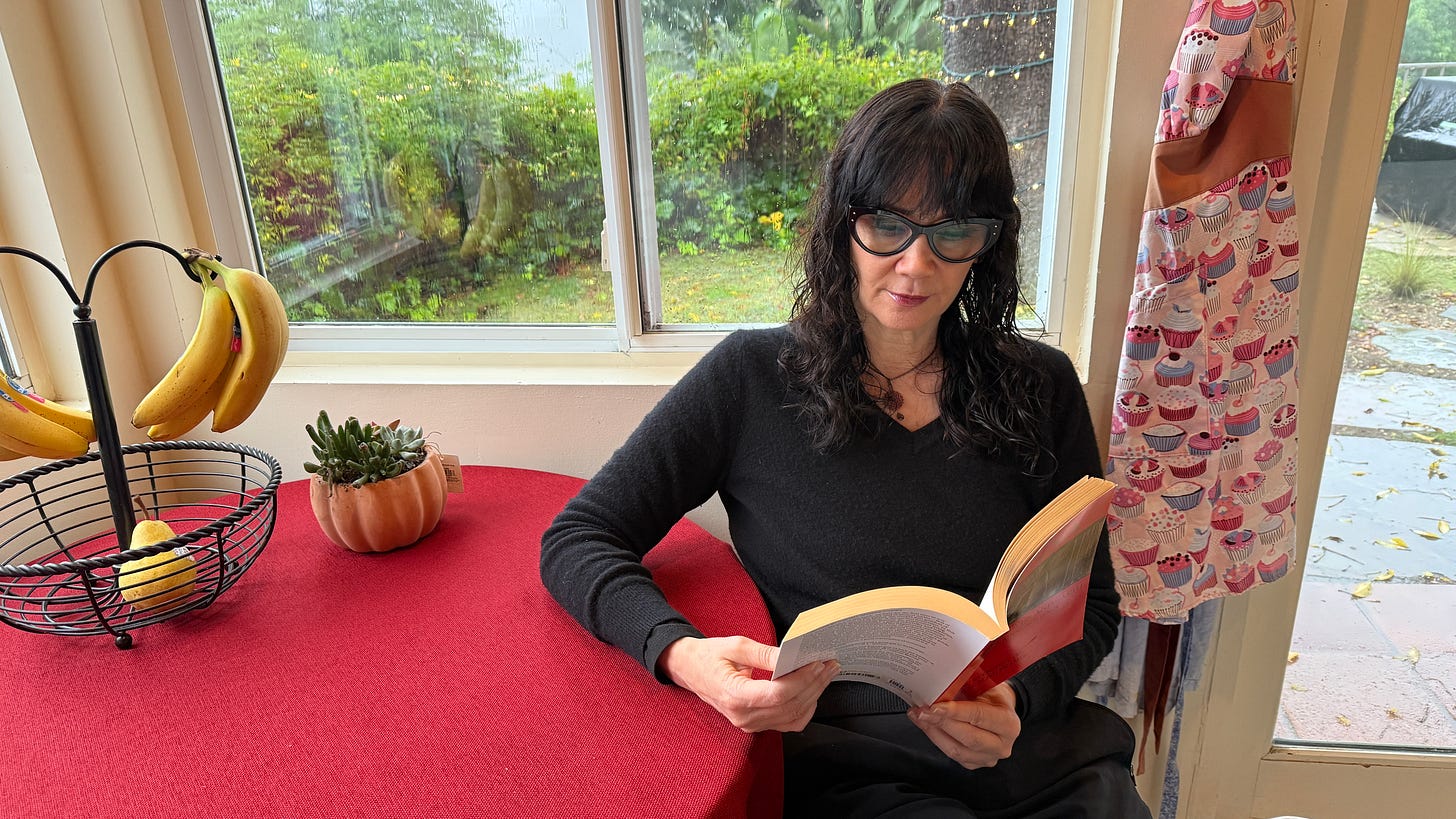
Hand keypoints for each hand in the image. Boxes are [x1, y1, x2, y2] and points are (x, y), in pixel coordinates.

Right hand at [657, 636, 838, 732]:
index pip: (778, 693)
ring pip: (792, 716)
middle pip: (789, 705)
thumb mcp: (735, 646)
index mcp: (735, 695)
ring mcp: (749, 724)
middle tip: (830, 664)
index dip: (802, 678)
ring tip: (825, 674)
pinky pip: (787, 723)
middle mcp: (743, 716)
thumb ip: (764, 653)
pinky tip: (812, 691)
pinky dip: (804, 709)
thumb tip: (791, 656)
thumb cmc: (709, 656)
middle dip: (814, 684)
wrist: (689, 671)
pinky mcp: (755, 724)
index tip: (817, 662)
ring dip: (813, 695)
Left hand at [908, 683, 1020, 768]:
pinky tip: (926, 725)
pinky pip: (951, 754)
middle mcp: (1002, 745)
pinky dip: (936, 738)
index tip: (934, 706)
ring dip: (933, 732)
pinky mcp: (975, 764)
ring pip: (956, 750)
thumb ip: (968, 686)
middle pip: (968, 738)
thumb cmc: (992, 695)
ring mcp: (989, 758)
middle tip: (921, 711)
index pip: (979, 717)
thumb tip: (941, 681)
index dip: (955, 712)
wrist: (1000, 709)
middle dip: (940, 723)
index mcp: (1009, 724)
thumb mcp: (986, 685)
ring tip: (918, 716)